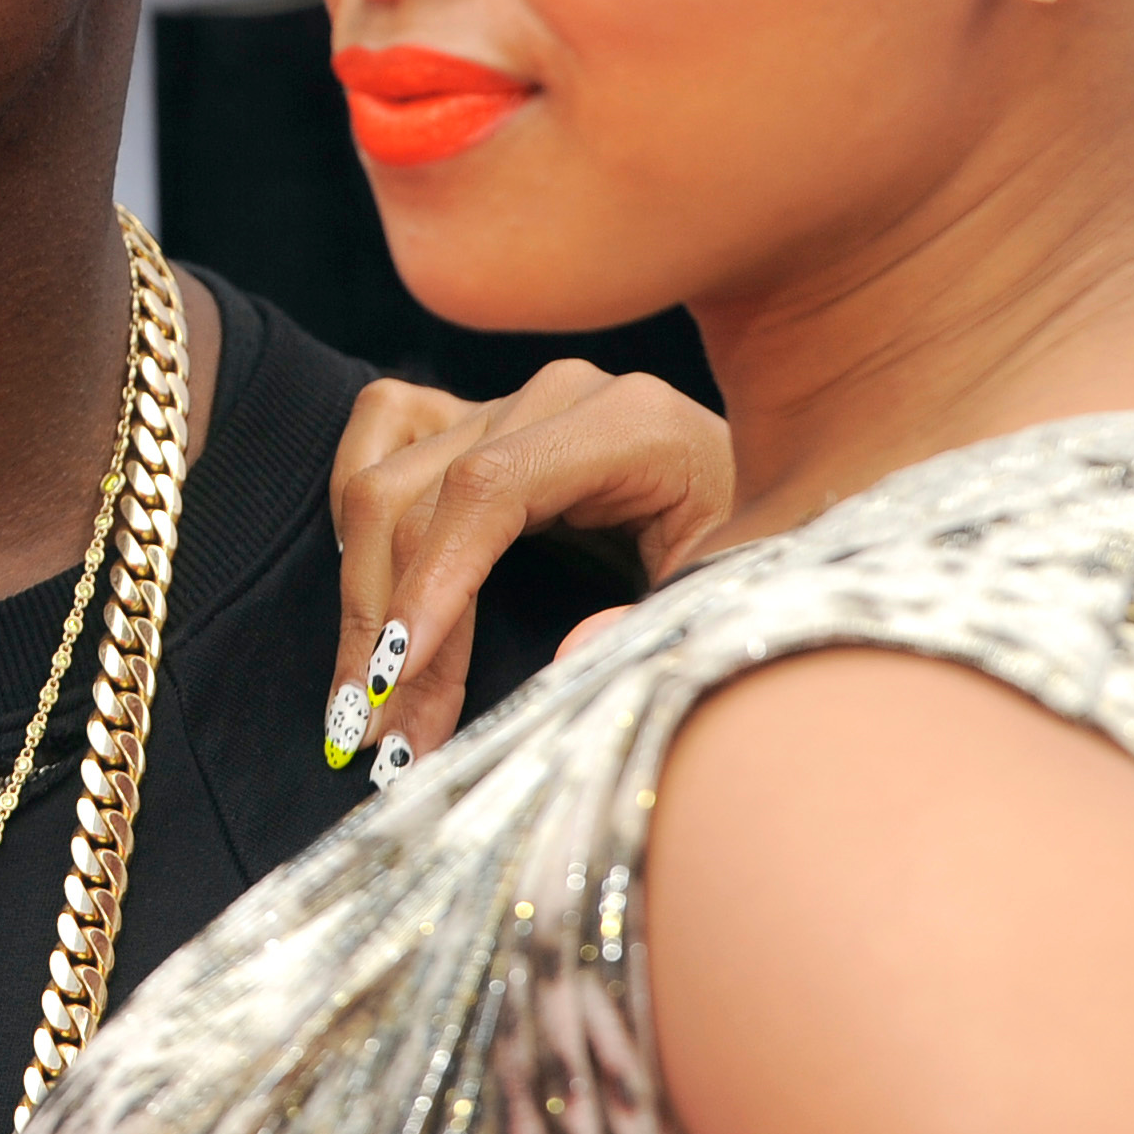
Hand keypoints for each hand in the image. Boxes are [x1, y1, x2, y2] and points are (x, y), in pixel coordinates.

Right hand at [325, 360, 731, 779]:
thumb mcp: (728, 591)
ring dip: (363, 597)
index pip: (489, 489)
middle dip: (387, 626)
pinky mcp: (477, 412)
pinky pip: (380, 430)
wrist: (778, 490)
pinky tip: (365, 593)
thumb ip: (659, 619)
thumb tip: (567, 659)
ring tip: (362, 699)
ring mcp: (509, 398)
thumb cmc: (755, 549)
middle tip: (382, 737)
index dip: (432, 583)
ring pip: (383, 480)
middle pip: (419, 496)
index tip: (396, 680)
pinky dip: (354, 513)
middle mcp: (557, 395)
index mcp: (629, 423)